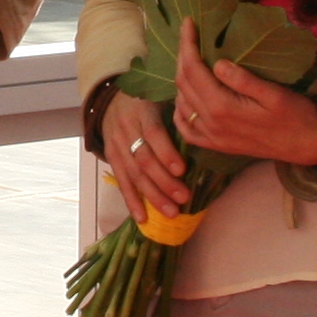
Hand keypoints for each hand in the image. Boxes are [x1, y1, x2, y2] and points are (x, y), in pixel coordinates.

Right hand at [103, 89, 190, 218]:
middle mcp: (126, 129)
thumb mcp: (160, 98)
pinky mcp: (111, 158)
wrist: (110, 100)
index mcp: (143, 111)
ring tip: (171, 212)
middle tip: (184, 198)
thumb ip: (178, 114)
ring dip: (153, 196)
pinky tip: (142, 218)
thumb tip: (206, 134)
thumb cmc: (147, 102)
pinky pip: (122, 182)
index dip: (166, 153)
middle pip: (144, 159)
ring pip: (134, 174)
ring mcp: (116, 145)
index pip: (153, 133)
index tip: (182, 170)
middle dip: (164, 181)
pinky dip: (132, 201)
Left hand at [168, 19, 316, 167]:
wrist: (307, 147)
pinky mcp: (216, 145)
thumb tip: (217, 63)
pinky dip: (180, 110)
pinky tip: (186, 96)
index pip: (193, 70)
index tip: (188, 22)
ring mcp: (211, 137)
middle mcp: (211, 123)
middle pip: (183, 84)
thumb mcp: (274, 93)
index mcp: (222, 107)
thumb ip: (243, 80)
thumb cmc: (295, 116)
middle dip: (182, 55)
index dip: (187, 44)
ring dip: (181, 79)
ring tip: (189, 58)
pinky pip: (186, 129)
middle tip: (187, 34)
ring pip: (181, 103)